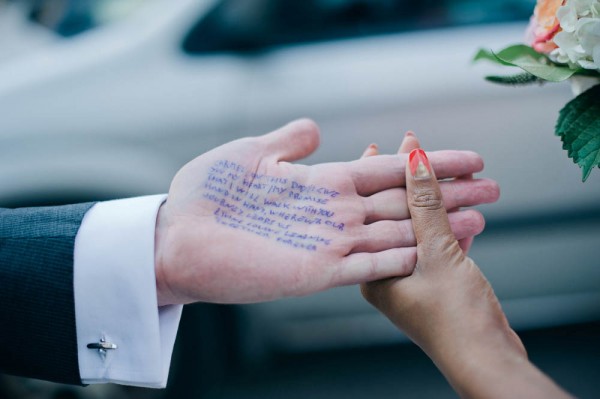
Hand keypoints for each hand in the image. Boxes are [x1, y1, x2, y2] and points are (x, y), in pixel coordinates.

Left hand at [154, 120, 497, 304]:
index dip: (428, 163)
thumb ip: (290, 142)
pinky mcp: (315, 272)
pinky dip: (400, 259)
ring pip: (394, 234)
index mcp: (322, 182)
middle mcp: (332, 212)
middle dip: (449, 196)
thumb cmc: (206, 194)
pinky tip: (431, 253)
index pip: (388, 170)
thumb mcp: (251, 153)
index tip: (469, 159)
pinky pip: (367, 266)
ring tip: (479, 222)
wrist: (175, 238)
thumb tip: (318, 128)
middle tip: (492, 191)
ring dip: (437, 229)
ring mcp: (327, 243)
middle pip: (402, 202)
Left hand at [361, 141, 571, 398]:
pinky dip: (452, 229)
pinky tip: (464, 212)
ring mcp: (409, 280)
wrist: (486, 360)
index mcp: (370, 269)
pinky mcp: (433, 285)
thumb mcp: (438, 253)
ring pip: (422, 229)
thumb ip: (426, 205)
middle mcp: (383, 273)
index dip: (377, 174)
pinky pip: (438, 247)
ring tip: (457, 176)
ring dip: (442, 204)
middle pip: (396, 215)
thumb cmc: (454, 320)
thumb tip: (415, 159)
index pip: (368, 209)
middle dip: (417, 184)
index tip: (382, 147)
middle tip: (424, 152)